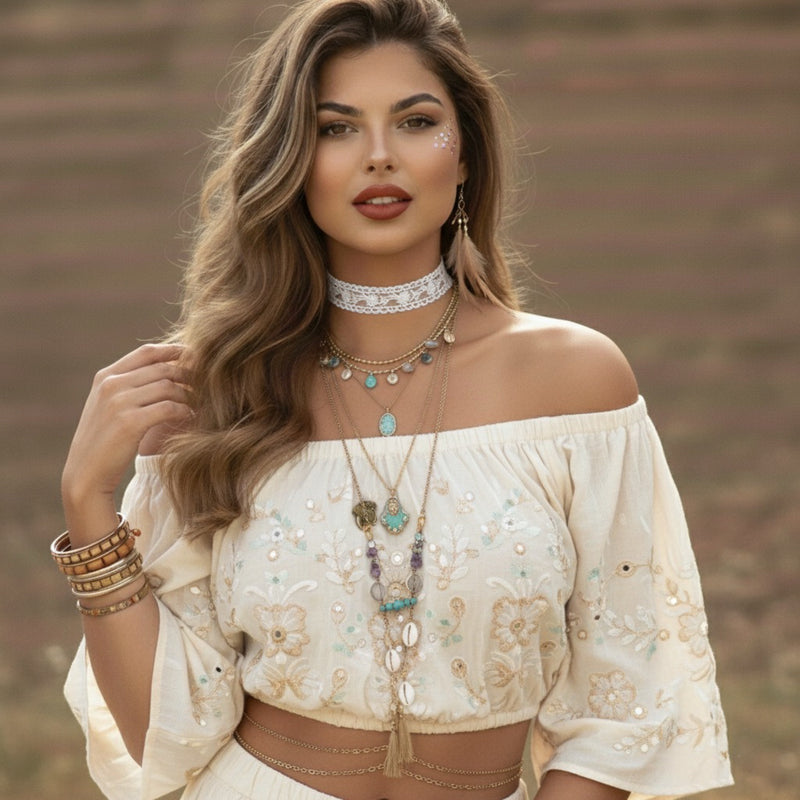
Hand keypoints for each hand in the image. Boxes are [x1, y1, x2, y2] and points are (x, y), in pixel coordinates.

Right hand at [62, 343, 192, 541]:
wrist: (85, 474)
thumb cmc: (104, 442)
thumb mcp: (109, 406)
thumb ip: (129, 387)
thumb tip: (166, 370)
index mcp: (106, 377)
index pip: (147, 352)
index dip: (175, 351)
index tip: (194, 355)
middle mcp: (111, 385)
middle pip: (162, 368)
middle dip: (189, 374)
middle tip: (207, 383)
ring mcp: (118, 402)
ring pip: (169, 387)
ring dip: (190, 394)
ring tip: (201, 402)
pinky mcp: (130, 422)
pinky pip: (169, 408)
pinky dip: (185, 411)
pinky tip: (192, 417)